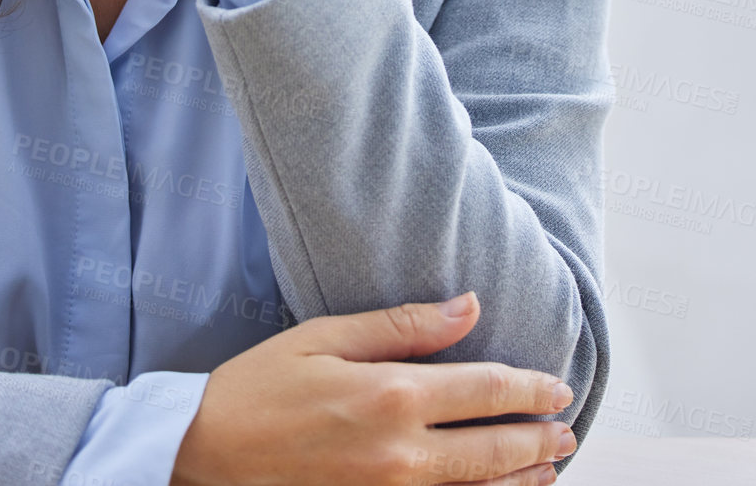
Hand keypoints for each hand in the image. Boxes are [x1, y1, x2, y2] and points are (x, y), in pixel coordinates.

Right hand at [169, 293, 576, 485]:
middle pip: (494, 449)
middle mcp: (403, 453)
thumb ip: (402, 325)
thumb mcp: (325, 336)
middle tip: (568, 429)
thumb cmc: (260, 386)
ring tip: (550, 469)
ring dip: (523, 482)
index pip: (485, 389)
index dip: (529, 387)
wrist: (206, 453)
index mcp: (391, 394)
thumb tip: (469, 305)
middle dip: (539, 438)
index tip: (556, 384)